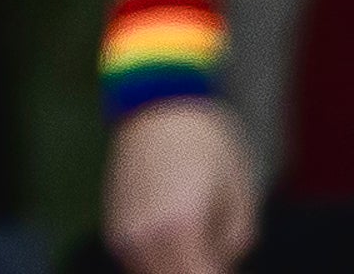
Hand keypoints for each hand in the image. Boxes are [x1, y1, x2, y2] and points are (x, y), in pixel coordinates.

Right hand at [106, 94, 257, 273]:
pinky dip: (159, 265)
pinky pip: (139, 266)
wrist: (155, 97)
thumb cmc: (205, 141)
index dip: (220, 272)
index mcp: (181, 228)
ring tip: (198, 246)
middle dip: (199, 268)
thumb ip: (233, 245)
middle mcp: (146, 236)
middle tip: (214, 252)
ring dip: (176, 267)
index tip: (228, 261)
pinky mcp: (114, 228)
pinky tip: (176, 245)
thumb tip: (220, 263)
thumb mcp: (239, 194)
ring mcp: (125, 234)